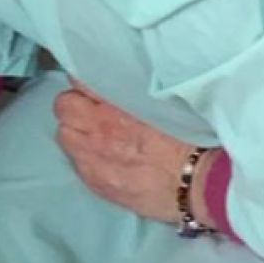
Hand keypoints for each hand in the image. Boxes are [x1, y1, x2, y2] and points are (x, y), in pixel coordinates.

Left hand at [54, 80, 216, 225]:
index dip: (86, 81)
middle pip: (64, 105)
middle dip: (76, 105)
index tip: (94, 85)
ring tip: (95, 134)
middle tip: (93, 109)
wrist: (200, 183)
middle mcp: (100, 129)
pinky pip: (75, 162)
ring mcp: (94, 158)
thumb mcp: (165, 99)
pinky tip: (102, 157)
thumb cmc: (192, 139)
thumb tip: (124, 78)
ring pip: (65, 134)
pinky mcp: (96, 181)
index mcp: (118, 104)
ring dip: (76, 131)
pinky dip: (84, 156)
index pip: (81, 79)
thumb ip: (135, 88)